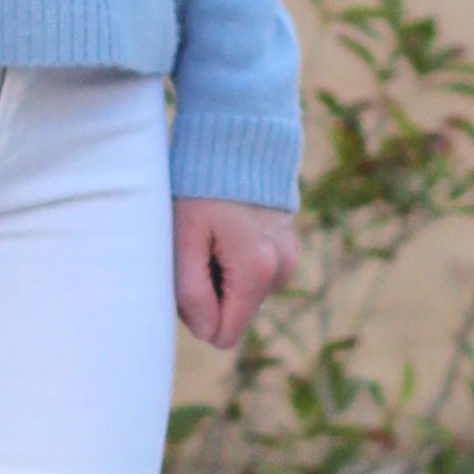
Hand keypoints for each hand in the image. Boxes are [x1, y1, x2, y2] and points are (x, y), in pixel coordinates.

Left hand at [174, 197, 299, 352]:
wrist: (240, 139)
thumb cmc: (202, 187)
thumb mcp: (184, 237)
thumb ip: (191, 292)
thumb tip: (207, 331)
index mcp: (256, 270)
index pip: (224, 334)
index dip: (196, 315)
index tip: (187, 275)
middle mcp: (282, 270)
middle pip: (233, 315)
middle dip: (210, 292)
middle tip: (198, 248)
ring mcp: (290, 259)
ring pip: (244, 296)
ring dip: (222, 276)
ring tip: (213, 235)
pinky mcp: (289, 249)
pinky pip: (256, 277)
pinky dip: (237, 263)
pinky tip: (228, 231)